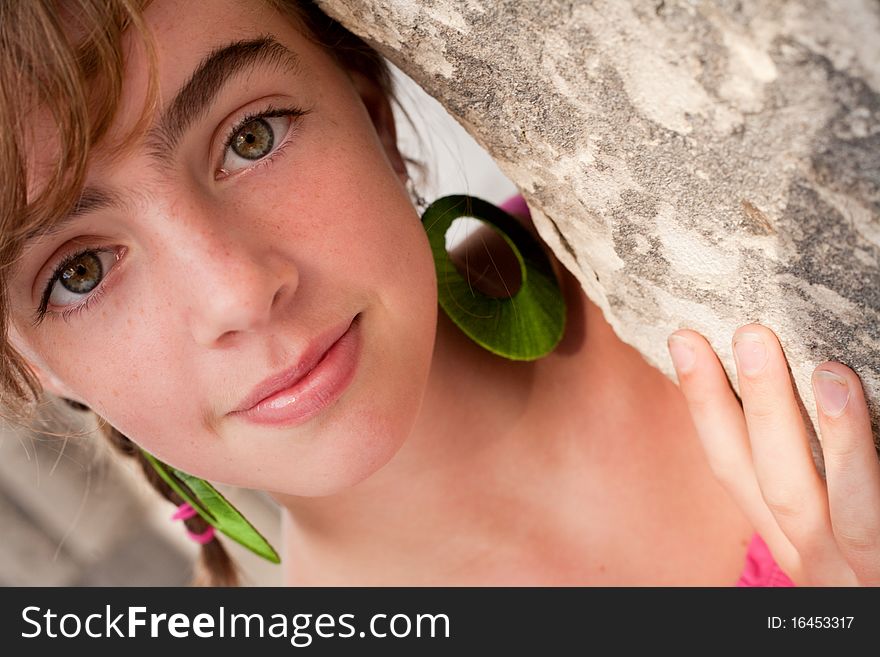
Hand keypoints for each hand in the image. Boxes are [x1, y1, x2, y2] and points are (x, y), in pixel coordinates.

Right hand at [667, 323, 879, 585]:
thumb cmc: (875, 579)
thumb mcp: (837, 543)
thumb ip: (822, 484)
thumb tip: (804, 396)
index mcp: (791, 541)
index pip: (731, 468)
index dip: (704, 405)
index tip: (686, 343)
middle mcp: (811, 558)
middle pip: (765, 478)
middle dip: (746, 404)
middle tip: (742, 333)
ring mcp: (856, 572)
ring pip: (821, 502)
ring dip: (815, 434)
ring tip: (822, 367)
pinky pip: (878, 519)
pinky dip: (864, 460)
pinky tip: (856, 405)